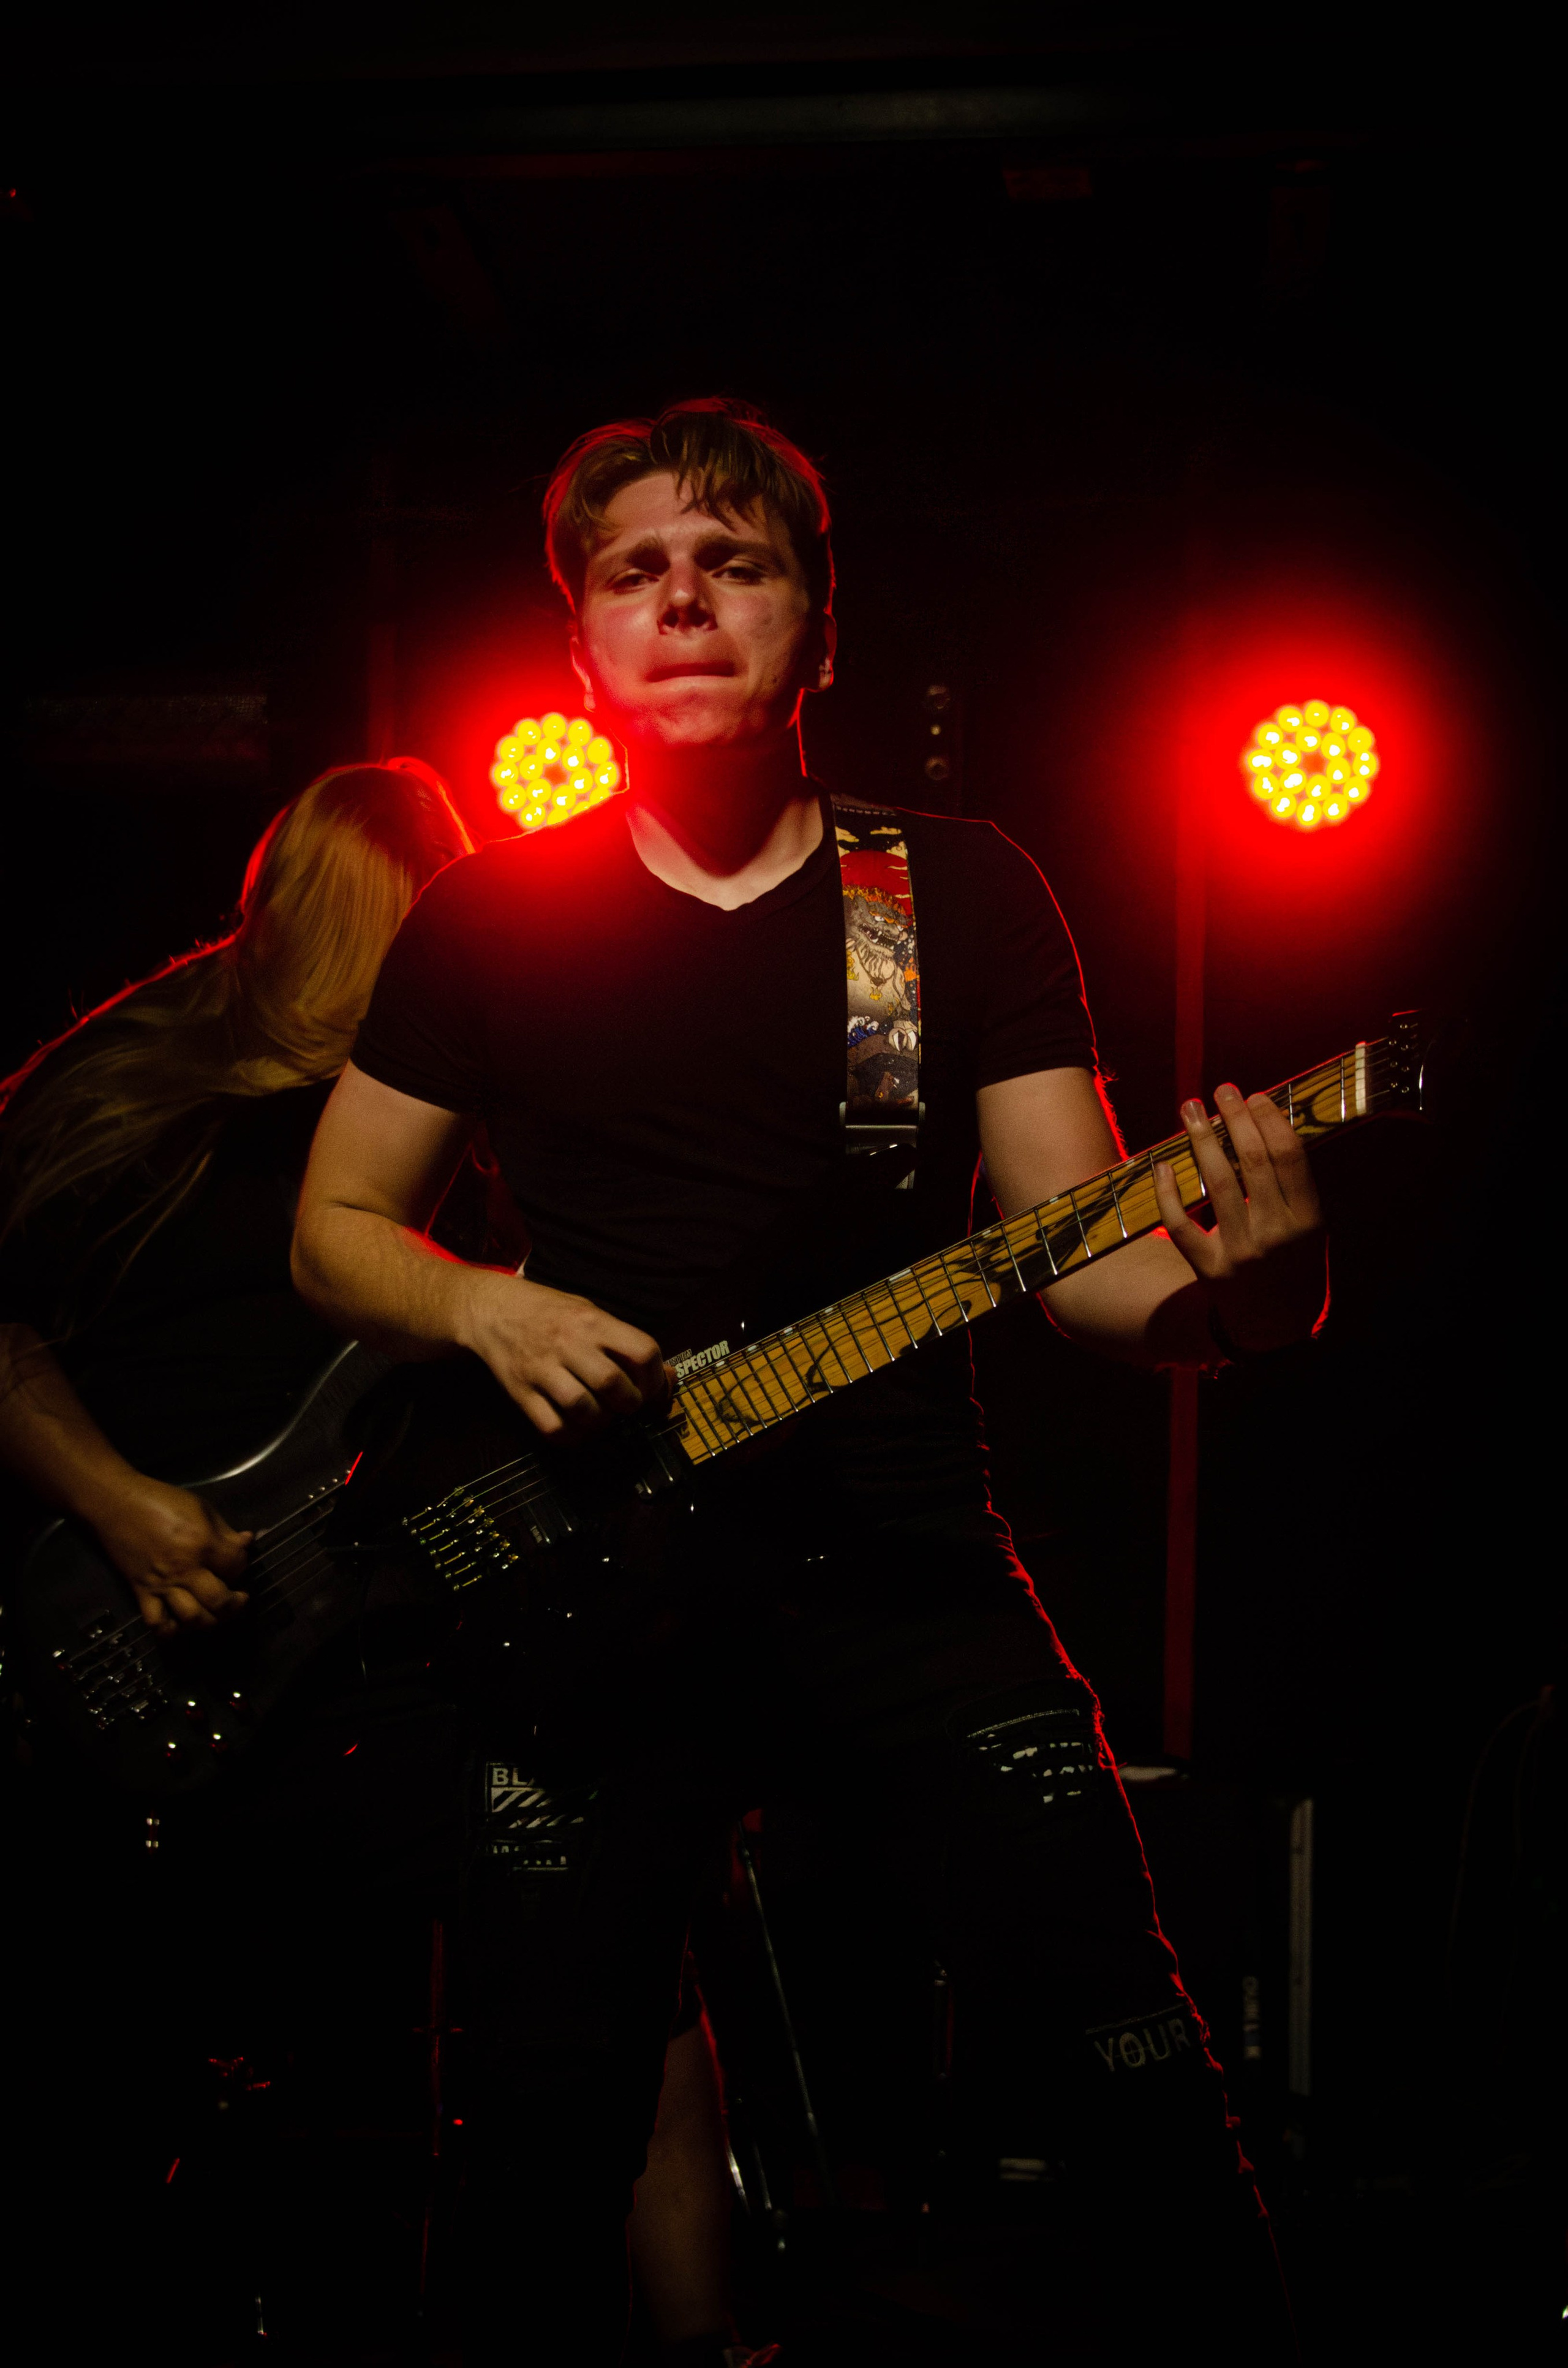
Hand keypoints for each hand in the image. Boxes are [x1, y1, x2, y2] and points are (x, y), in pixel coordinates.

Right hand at [83, 1473, 251, 1633]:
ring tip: (213, 1613)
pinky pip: (157, 1623)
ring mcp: (162, 1584)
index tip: (238, 1562)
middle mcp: (185, 1569)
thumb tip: (248, 1542)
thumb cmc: (161, 1500)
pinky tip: (181, 1624)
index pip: (236, 1566)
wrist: (116, 1504)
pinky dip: (170, 1631)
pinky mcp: (141, 1592)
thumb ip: (226, 1531)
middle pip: (220, 1601)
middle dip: (235, 1604)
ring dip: (209, 1622)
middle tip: (238, 1599)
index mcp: (202, 1543)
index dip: (243, 1566)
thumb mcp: (201, 1507)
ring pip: (192, 1619)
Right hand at [464, 1272, 672, 1437]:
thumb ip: (625, 1343)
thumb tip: (667, 1378)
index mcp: (592, 1321)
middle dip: (631, 1404)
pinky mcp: (521, 1393)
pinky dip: (572, 1436)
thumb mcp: (590, 1313)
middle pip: (613, 1384)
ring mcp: (542, 1369)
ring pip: (583, 1409)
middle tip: (628, 1406)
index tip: (654, 1390)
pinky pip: (552, 1427)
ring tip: (603, 1416)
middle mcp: (568, 1343)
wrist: (492, 1310)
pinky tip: (578, 1427)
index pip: (643, 1351)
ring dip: (603, 1421)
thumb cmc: (550, 1313)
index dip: (657, 1378)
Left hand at [1153, 1082, 1326, 1353]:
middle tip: (1223, 1089)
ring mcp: (1242, 1252)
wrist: (1276, 1328)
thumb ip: (1294, 1185)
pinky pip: (1181, 1226)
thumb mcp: (1311, 1227)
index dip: (1270, 1120)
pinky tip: (1162, 1164)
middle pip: (1253, 1162)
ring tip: (1191, 1109)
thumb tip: (1265, 1123)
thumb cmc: (1294, 1264)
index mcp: (1308, 1220)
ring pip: (1217, 1183)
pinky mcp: (1210, 1269)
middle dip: (1236, 1118)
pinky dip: (1168, 1193)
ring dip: (1202, 1140)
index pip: (1289, 1156)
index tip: (1255, 1096)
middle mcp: (1276, 1234)